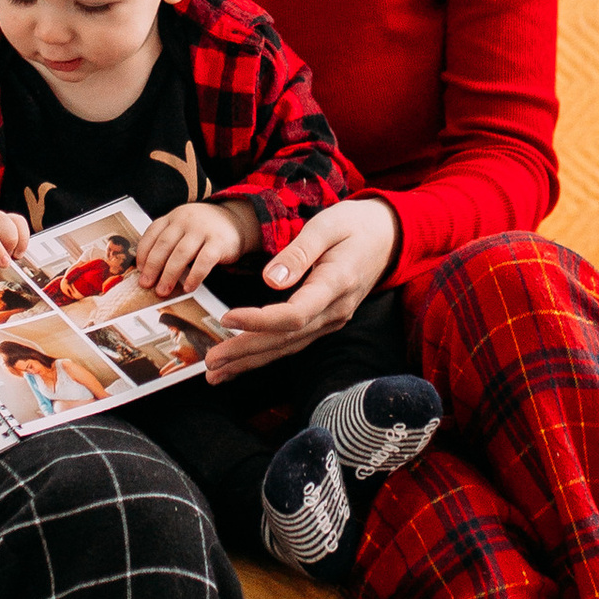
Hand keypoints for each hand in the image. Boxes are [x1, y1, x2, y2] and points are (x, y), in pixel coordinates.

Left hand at [136, 199, 248, 299]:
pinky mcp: (219, 242)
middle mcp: (186, 220)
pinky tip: (188, 287)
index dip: (143, 253)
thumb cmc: (204, 230)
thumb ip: (168, 241)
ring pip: (181, 254)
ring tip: (163, 290)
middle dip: (153, 267)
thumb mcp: (183, 227)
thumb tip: (149, 270)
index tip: (139, 269)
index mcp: (173, 217)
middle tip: (146, 284)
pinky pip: (203, 261)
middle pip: (164, 245)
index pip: (152, 233)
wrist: (237, 221)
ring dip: (169, 275)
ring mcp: (203, 230)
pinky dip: (194, 276)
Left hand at [203, 198, 398, 383]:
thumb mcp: (327, 225)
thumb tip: (270, 281)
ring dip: (251, 361)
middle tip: (210, 362)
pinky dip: (265, 354)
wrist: (388, 237)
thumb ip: (298, 253)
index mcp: (336, 284)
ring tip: (217, 373)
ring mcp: (332, 320)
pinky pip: (292, 342)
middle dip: (245, 351)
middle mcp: (335, 311)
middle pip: (285, 339)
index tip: (226, 317)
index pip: (294, 315)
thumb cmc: (354, 225)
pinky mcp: (325, 322)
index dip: (259, 321)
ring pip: (287, 347)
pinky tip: (241, 363)